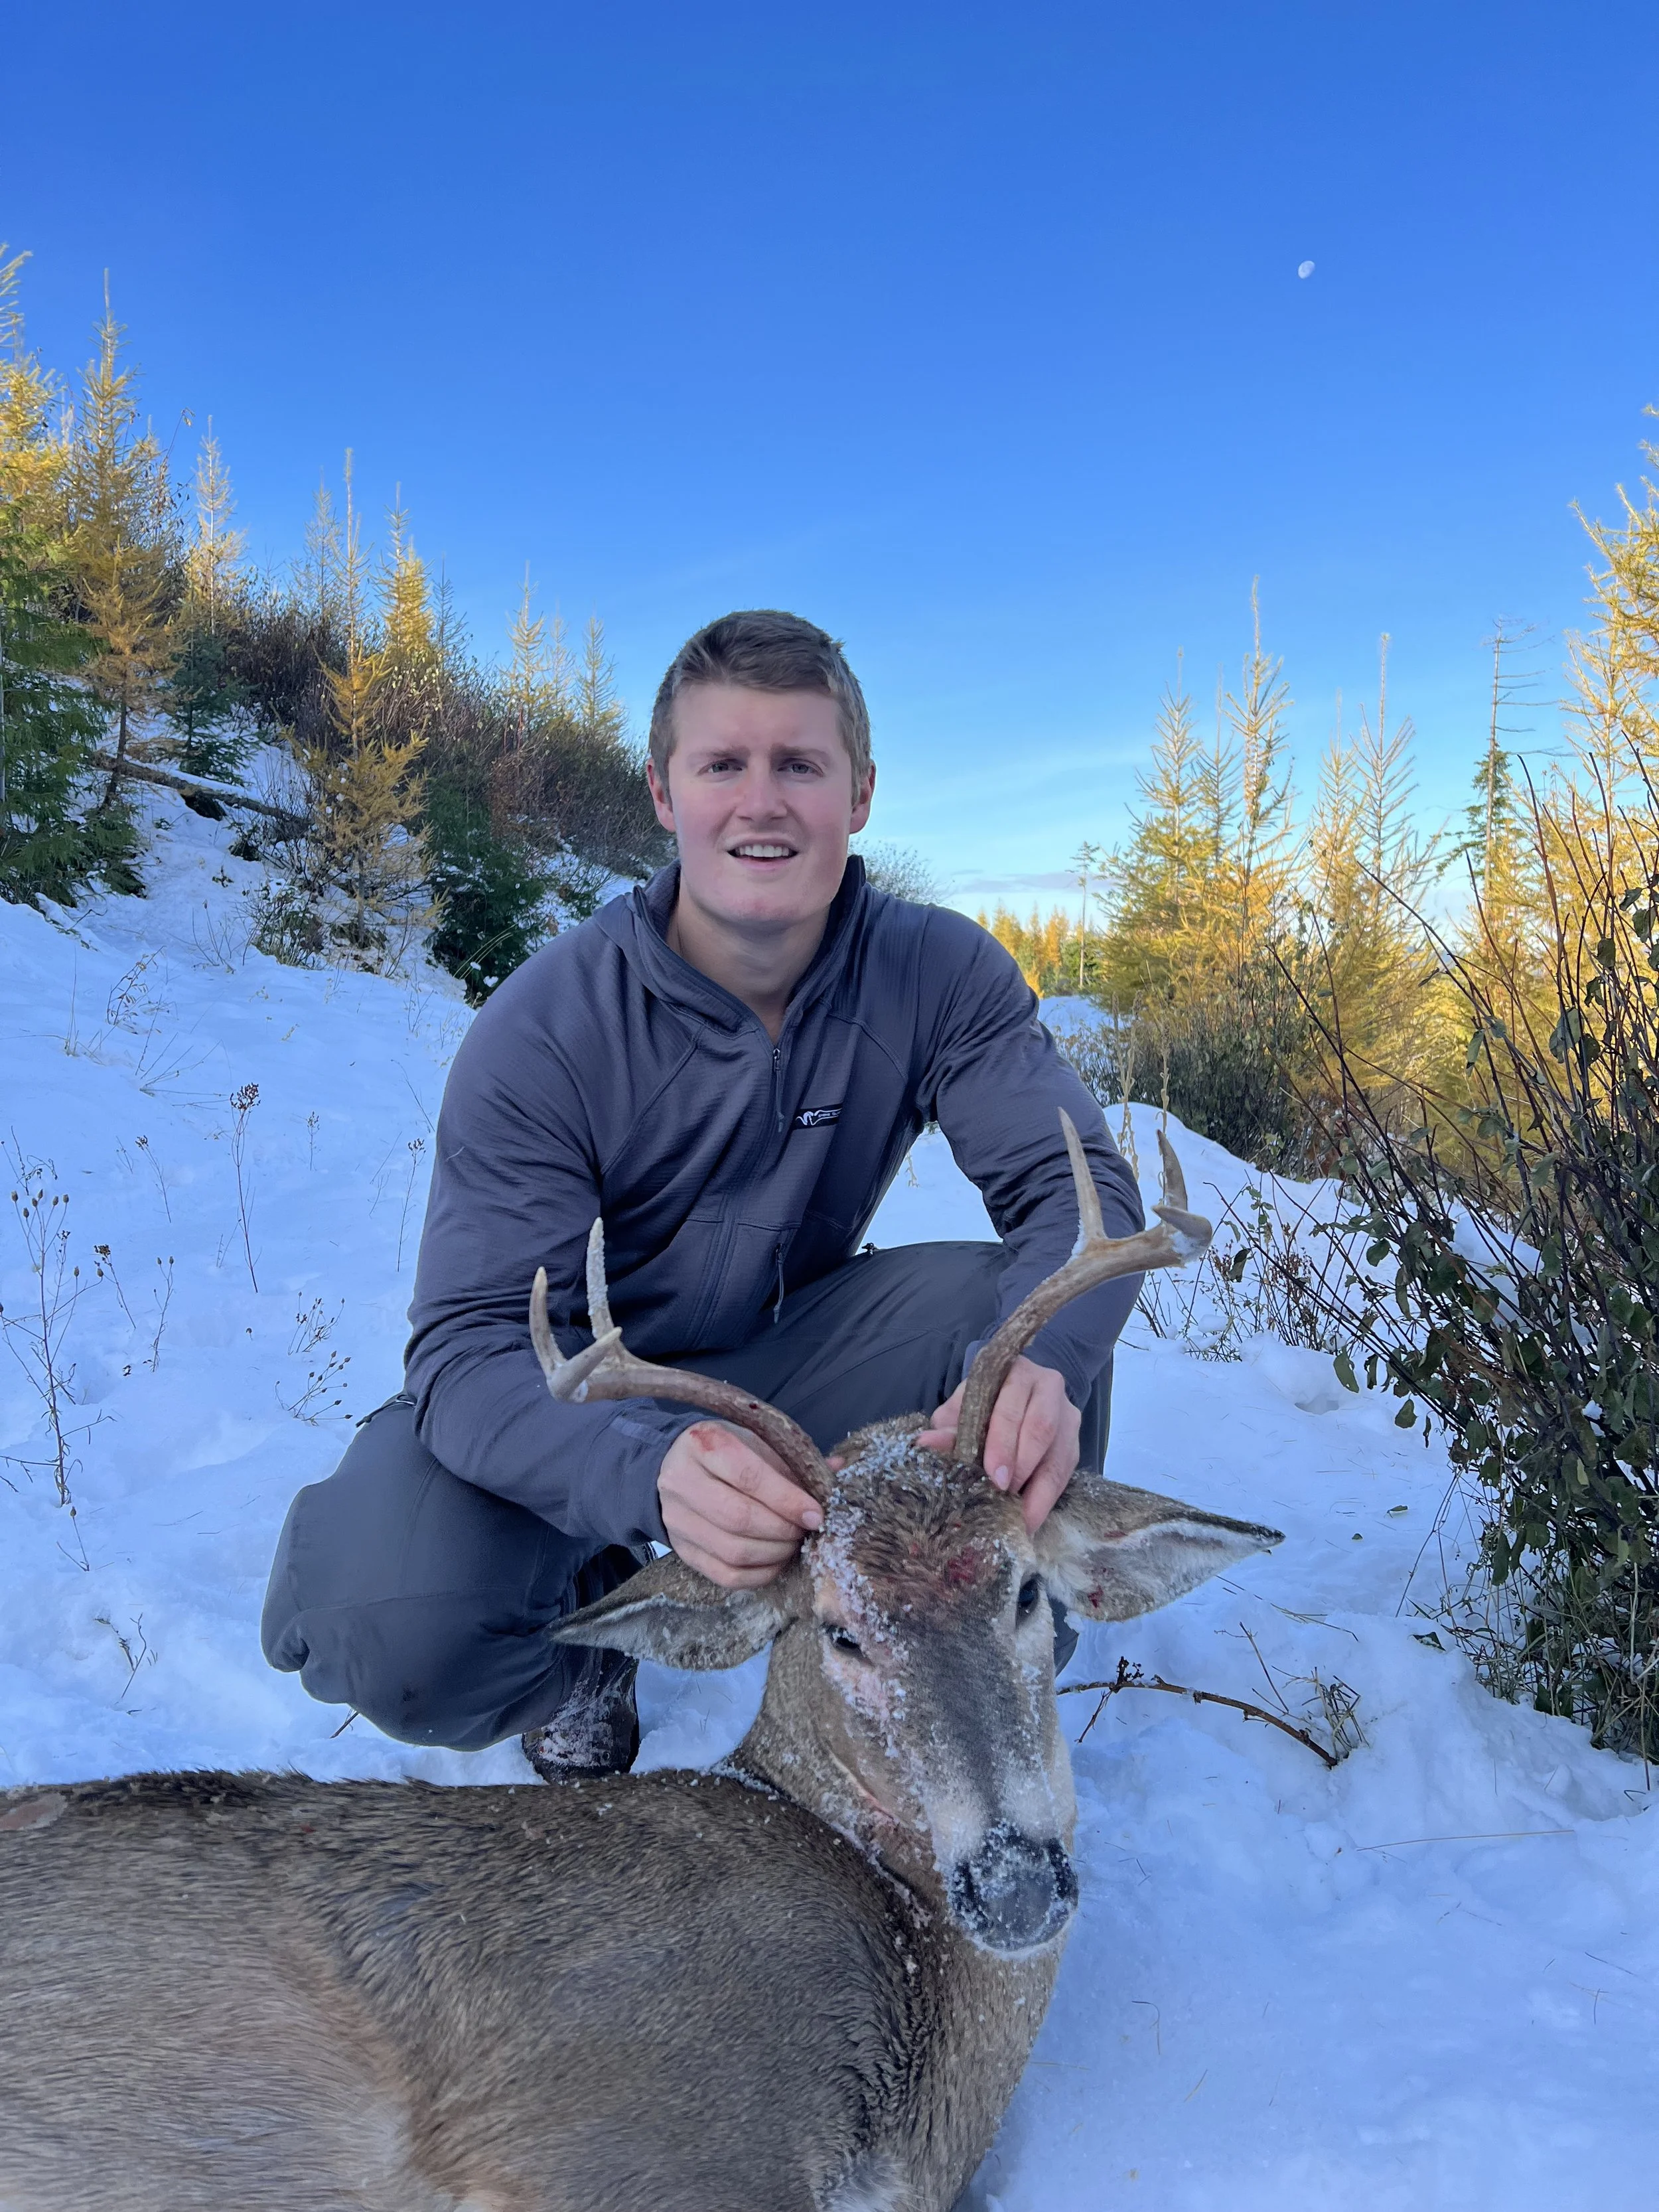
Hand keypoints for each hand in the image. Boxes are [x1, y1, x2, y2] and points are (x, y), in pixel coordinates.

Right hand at [658, 1420, 824, 1588]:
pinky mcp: (682, 1550)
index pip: (746, 1476)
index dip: (787, 1499)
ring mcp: (677, 1520)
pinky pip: (725, 1575)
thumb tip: (837, 1470)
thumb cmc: (727, 1451)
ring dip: (774, 1553)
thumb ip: (792, 1460)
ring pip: (732, 1551)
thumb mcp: (755, 1442)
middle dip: (783, 1529)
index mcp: (703, 1445)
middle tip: (806, 1530)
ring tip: (793, 1544)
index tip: (815, 1514)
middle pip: (739, 1517)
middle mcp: (681, 1482)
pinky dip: (759, 1574)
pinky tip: (776, 1560)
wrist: (675, 1467)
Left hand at [917, 1355, 1079, 1531]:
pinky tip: (1029, 1519)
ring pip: (1059, 1456)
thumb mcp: (964, 1407)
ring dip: (1038, 1492)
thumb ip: (948, 1426)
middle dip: (1021, 1466)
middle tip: (1002, 1495)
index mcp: (1017, 1372)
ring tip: (1017, 1519)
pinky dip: (1046, 1500)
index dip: (1003, 1442)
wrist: (1016, 1393)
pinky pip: (1065, 1474)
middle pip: (1041, 1429)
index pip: (1012, 1406)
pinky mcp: (1075, 1444)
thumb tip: (925, 1445)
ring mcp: (1068, 1416)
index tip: (994, 1474)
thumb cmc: (984, 1402)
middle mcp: (1049, 1388)